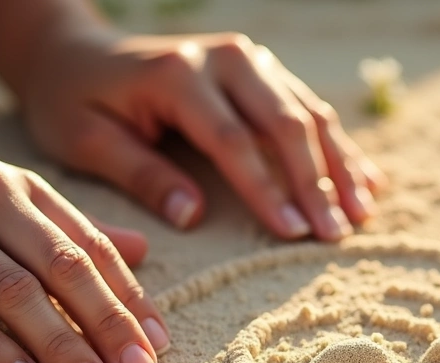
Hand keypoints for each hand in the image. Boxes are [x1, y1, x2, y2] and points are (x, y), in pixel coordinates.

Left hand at [15, 26, 384, 240]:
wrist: (74, 51)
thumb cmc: (73, 101)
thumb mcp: (86, 140)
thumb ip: (141, 174)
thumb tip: (194, 216)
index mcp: (178, 75)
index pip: (234, 139)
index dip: (266, 188)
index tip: (292, 234)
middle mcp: (223, 58)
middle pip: (285, 122)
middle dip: (316, 182)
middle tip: (336, 234)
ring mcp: (248, 59)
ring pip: (308, 112)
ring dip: (339, 165)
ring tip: (361, 215)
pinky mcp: (262, 69)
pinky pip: (309, 107)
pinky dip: (338, 147)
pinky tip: (366, 183)